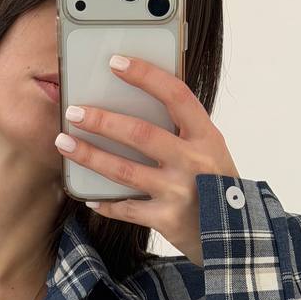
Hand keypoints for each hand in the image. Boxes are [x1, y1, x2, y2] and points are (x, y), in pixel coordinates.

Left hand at [54, 53, 240, 268]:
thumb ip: (182, 131)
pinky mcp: (167, 220)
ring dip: (90, 156)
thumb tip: (135, 106)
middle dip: (102, 121)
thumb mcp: (210, 151)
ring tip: (65, 143)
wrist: (235, 235)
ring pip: (125, 171)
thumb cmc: (216, 186)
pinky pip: (127, 209)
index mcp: (206, 136)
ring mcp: (179, 192)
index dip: (145, 76)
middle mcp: (193, 161)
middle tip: (73, 112)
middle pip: (140, 134)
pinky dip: (105, 203)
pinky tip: (88, 196)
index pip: (175, 95)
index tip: (116, 63)